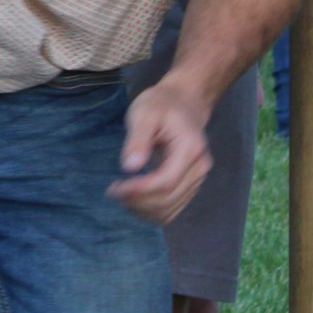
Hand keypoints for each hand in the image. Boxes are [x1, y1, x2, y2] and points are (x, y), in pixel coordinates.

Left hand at [109, 83, 213, 222]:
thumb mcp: (145, 113)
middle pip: (169, 199)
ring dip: (143, 210)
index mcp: (190, 148)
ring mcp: (198, 178)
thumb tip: (130, 167)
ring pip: (171, 209)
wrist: (184, 102)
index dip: (140, 191)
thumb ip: (138, 139)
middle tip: (112, 192)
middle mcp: (200, 167)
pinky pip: (173, 208)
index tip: (115, 189)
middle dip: (138, 202)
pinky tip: (135, 200)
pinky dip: (152, 210)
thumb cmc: (161, 104)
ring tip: (121, 196)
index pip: (166, 181)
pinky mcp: (191, 185)